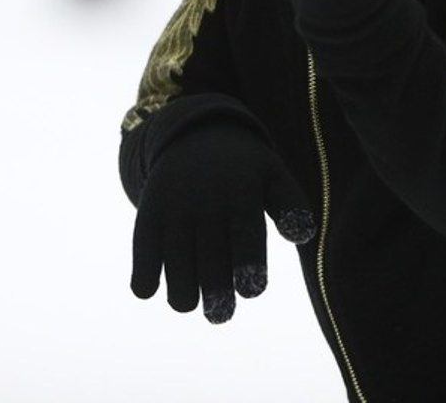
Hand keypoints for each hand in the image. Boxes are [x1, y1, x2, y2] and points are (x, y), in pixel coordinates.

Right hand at [131, 122, 313, 322]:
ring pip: (178, 279)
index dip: (250, 274)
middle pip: (212, 270)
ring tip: (192, 296)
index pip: (246, 242)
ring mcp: (173, 212)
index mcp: (241, 193)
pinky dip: (146, 284)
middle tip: (221, 310)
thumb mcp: (272, 174)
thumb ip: (291, 204)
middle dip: (219, 300)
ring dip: (185, 298)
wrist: (193, 135)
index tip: (251, 289)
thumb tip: (302, 236)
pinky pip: (143, 267)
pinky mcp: (146, 219)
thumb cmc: (242, 168)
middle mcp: (205, 203)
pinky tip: (156, 284)